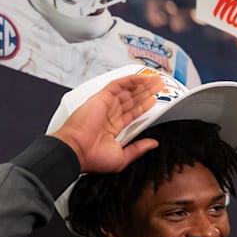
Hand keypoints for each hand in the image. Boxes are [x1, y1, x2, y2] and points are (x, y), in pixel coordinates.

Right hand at [49, 74, 163, 172]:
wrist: (76, 152)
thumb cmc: (92, 158)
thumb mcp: (122, 157)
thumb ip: (138, 149)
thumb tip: (152, 143)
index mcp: (112, 127)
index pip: (132, 113)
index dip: (144, 106)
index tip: (154, 100)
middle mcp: (109, 114)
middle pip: (131, 99)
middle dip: (146, 92)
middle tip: (159, 86)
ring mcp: (105, 105)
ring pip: (127, 90)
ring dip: (142, 84)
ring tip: (156, 81)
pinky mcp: (101, 97)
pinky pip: (118, 84)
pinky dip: (131, 80)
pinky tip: (143, 79)